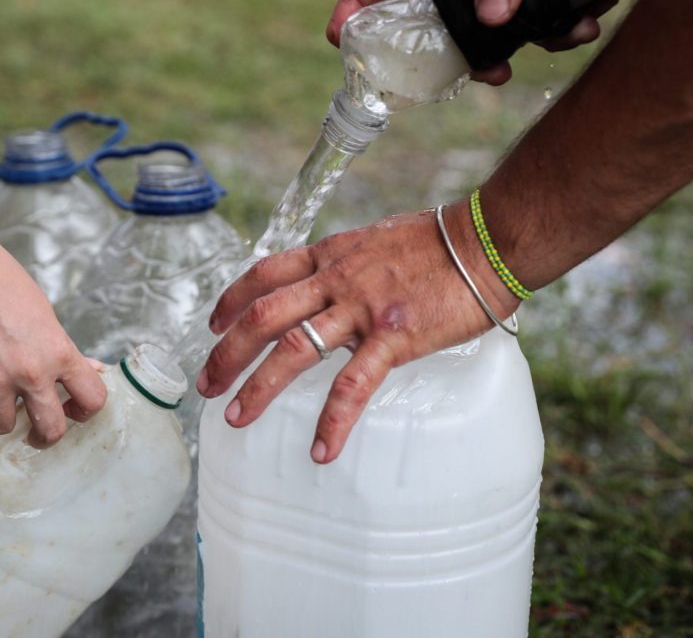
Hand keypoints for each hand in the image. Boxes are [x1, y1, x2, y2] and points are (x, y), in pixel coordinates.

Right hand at [0, 241, 107, 448]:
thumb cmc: (2, 285)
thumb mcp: (45, 315)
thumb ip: (65, 350)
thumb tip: (91, 370)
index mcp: (59, 353)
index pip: (92, 399)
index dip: (85, 410)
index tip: (74, 410)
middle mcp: (30, 373)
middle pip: (51, 431)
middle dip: (46, 437)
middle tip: (38, 433)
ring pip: (3, 427)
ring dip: (2, 416)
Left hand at [197, 201, 518, 463]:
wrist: (485, 241)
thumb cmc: (438, 243)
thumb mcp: (376, 241)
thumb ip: (348, 265)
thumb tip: (333, 287)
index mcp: (330, 256)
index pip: (264, 273)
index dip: (231, 299)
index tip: (213, 324)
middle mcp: (335, 279)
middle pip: (263, 315)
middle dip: (228, 352)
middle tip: (207, 384)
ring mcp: (361, 308)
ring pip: (294, 348)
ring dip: (258, 386)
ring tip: (235, 418)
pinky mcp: (393, 336)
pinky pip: (353, 383)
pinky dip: (334, 419)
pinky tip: (321, 450)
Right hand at [326, 0, 618, 84]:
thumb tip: (496, 20)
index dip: (355, 11)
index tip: (340, 42)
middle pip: (452, 16)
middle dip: (479, 49)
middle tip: (497, 71)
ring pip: (508, 14)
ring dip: (543, 32)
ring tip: (576, 29)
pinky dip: (572, 10)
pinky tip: (596, 6)